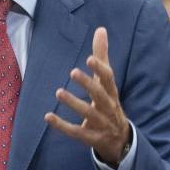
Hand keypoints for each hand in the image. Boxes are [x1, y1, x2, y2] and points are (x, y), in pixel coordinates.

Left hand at [45, 27, 129, 165]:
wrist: (120, 141)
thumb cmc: (109, 104)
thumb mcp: (107, 82)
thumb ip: (102, 57)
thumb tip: (100, 29)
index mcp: (112, 92)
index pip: (109, 79)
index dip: (100, 69)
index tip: (90, 59)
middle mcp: (108, 107)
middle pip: (100, 95)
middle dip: (88, 84)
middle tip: (73, 72)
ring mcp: (101, 124)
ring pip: (89, 113)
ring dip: (74, 103)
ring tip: (59, 91)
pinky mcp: (91, 138)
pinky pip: (76, 132)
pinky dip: (62, 125)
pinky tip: (48, 116)